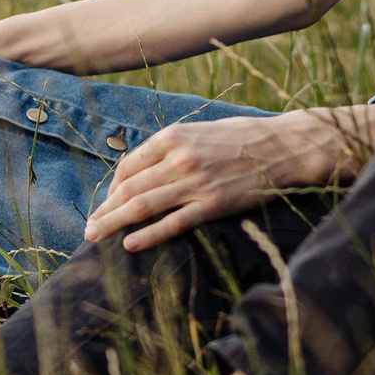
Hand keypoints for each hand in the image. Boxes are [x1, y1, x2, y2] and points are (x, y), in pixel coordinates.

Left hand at [83, 111, 348, 251]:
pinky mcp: (212, 204)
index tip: (107, 204)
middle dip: (105, 210)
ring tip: (97, 237)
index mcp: (173, 137)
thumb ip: (173, 148)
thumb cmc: (243, 138)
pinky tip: (130, 243)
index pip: (128, 166)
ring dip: (115, 223)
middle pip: (129, 188)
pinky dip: (149, 234)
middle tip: (89, 229)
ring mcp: (195, 182)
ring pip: (143, 205)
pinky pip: (173, 223)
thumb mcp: (201, 131)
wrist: (284, 147)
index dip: (112, 188)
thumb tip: (145, 170)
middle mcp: (179, 158)